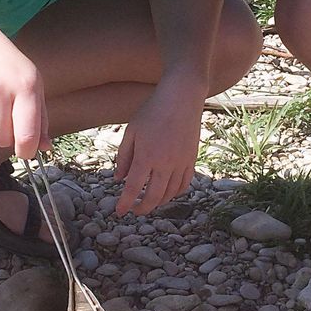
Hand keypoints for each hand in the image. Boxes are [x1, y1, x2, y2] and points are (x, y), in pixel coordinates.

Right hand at [0, 23, 48, 156]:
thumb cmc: (6, 66)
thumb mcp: (31, 82)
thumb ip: (39, 117)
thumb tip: (45, 148)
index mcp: (24, 87)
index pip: (27, 136)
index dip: (27, 151)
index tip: (25, 151)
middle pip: (2, 141)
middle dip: (3, 134)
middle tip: (0, 114)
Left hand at [114, 80, 204, 215]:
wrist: (181, 98)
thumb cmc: (152, 111)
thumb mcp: (131, 131)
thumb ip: (124, 157)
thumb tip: (119, 178)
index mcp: (146, 157)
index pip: (133, 188)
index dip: (125, 203)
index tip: (119, 212)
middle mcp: (165, 164)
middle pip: (153, 197)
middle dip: (142, 208)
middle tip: (134, 210)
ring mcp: (181, 163)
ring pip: (170, 193)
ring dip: (158, 202)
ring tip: (149, 202)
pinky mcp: (192, 160)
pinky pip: (185, 184)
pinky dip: (175, 193)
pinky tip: (167, 193)